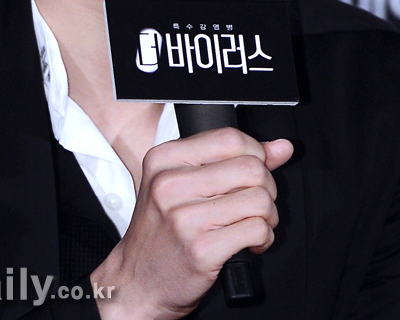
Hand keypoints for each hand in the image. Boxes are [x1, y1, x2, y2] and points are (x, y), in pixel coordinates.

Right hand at [91, 127, 292, 319]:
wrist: (137, 280)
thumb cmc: (162, 230)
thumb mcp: (184, 183)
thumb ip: (231, 160)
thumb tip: (281, 147)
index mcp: (165, 159)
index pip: (230, 138)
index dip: (255, 154)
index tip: (255, 170)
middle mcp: (171, 184)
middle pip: (251, 168)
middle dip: (266, 187)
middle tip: (255, 202)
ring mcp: (184, 217)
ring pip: (259, 199)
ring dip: (267, 215)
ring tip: (252, 223)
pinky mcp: (201, 249)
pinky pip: (257, 230)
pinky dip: (263, 238)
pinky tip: (248, 242)